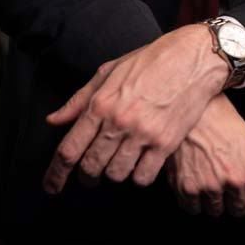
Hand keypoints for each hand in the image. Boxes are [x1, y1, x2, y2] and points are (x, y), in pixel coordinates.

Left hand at [42, 25, 228, 193]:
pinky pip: (143, 177)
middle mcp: (119, 121)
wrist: (192, 58)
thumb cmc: (150, 61)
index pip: (69, 149)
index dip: (56, 174)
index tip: (51, 186)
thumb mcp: (109, 72)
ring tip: (119, 164)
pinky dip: (138, 177)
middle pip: (90, 167)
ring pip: (116, 175)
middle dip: (86, 176)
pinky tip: (140, 165)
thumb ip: (79, 100)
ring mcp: (143, 134)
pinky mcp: (166, 143)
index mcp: (101, 103)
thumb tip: (53, 121)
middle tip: (91, 174)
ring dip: (113, 175)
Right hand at [165, 94, 244, 238]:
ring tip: (208, 171)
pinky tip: (194, 176)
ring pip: (216, 211)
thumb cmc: (220, 119)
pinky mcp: (187, 187)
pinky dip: (194, 198)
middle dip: (235, 198)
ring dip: (214, 198)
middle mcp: (235, 179)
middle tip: (226, 174)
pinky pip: (193, 209)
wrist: (190, 106)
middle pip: (240, 211)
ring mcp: (210, 185)